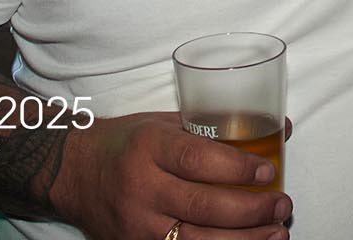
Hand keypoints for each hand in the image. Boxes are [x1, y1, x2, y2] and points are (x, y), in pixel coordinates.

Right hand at [52, 111, 290, 239]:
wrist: (71, 173)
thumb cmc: (126, 143)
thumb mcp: (163, 123)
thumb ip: (216, 128)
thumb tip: (279, 127)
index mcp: (149, 147)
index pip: (198, 159)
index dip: (238, 168)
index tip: (268, 172)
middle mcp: (141, 188)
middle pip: (203, 206)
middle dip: (250, 210)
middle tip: (281, 205)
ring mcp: (137, 225)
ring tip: (276, 233)